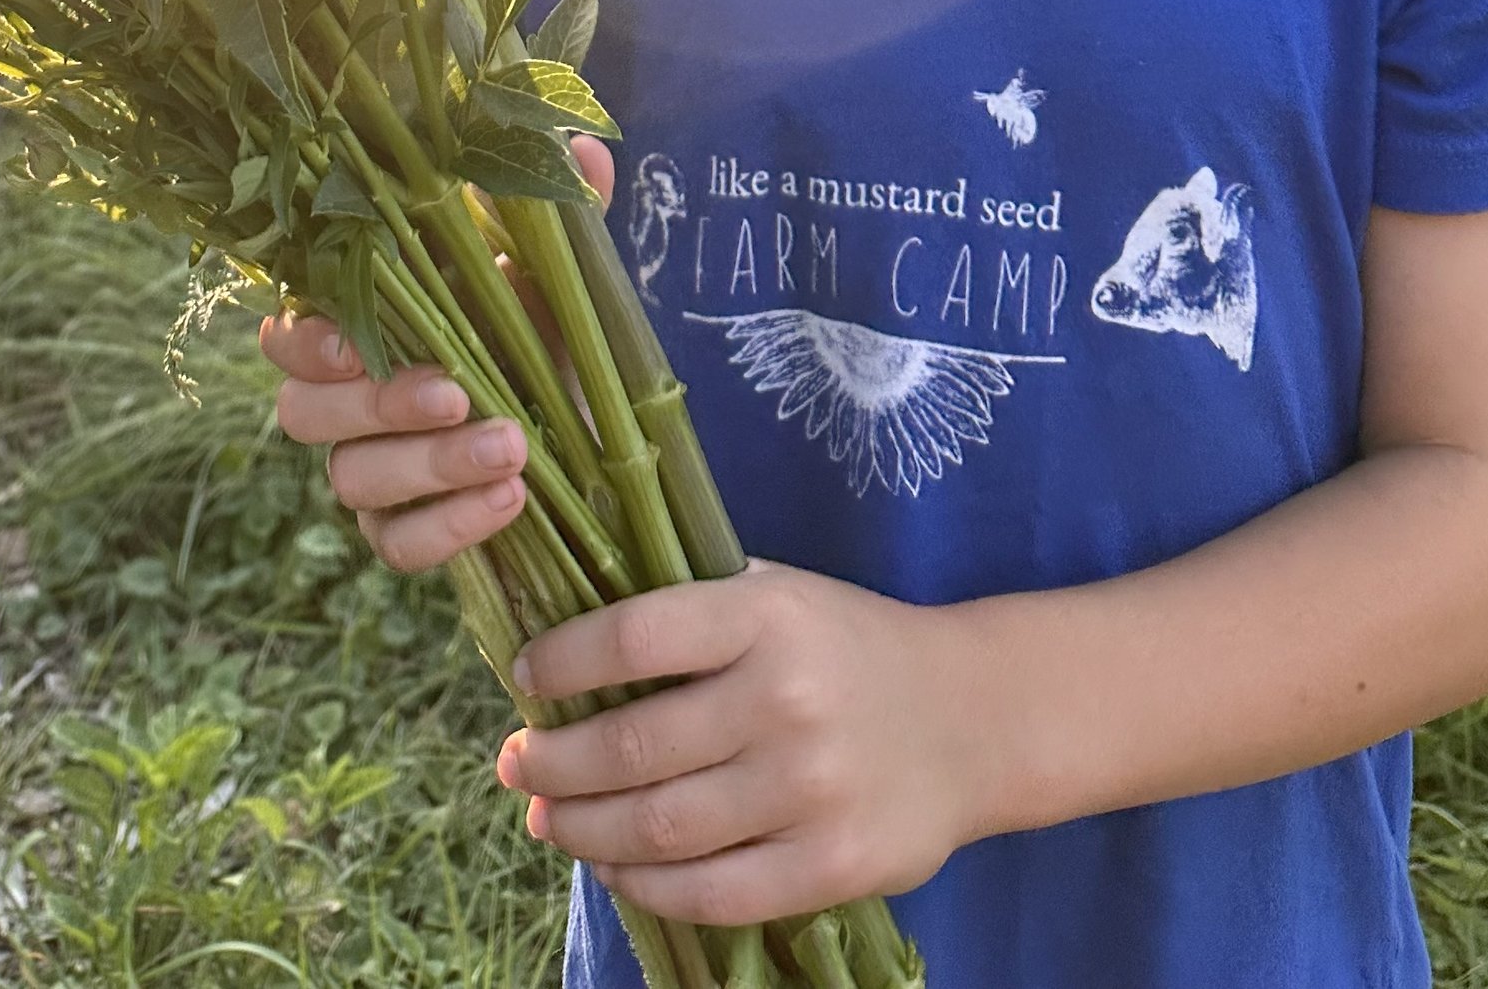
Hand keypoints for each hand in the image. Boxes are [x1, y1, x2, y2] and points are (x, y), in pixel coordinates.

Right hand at [258, 136, 614, 573]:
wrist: (594, 426)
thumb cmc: (547, 330)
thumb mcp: (557, 272)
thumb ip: (560, 214)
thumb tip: (584, 148)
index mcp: (363, 324)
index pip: (284, 335)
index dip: (302, 341)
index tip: (356, 342)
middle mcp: (345, 401)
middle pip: (303, 413)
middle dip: (379, 403)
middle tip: (458, 390)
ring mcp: (369, 473)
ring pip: (353, 481)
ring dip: (431, 465)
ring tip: (513, 447)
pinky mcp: (405, 533)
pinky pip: (398, 545)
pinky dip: (451, 525)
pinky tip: (510, 499)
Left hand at [498, 560, 983, 926]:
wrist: (973, 718)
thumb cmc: (849, 646)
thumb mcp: (778, 594)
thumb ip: (691, 611)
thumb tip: (569, 649)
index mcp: (766, 616)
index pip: (634, 636)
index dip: (563, 660)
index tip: (525, 675)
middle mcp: (784, 700)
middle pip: (632, 743)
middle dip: (552, 760)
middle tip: (514, 762)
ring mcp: (809, 790)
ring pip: (660, 826)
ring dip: (582, 827)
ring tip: (546, 816)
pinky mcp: (831, 866)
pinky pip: (712, 892)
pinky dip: (645, 885)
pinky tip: (614, 864)